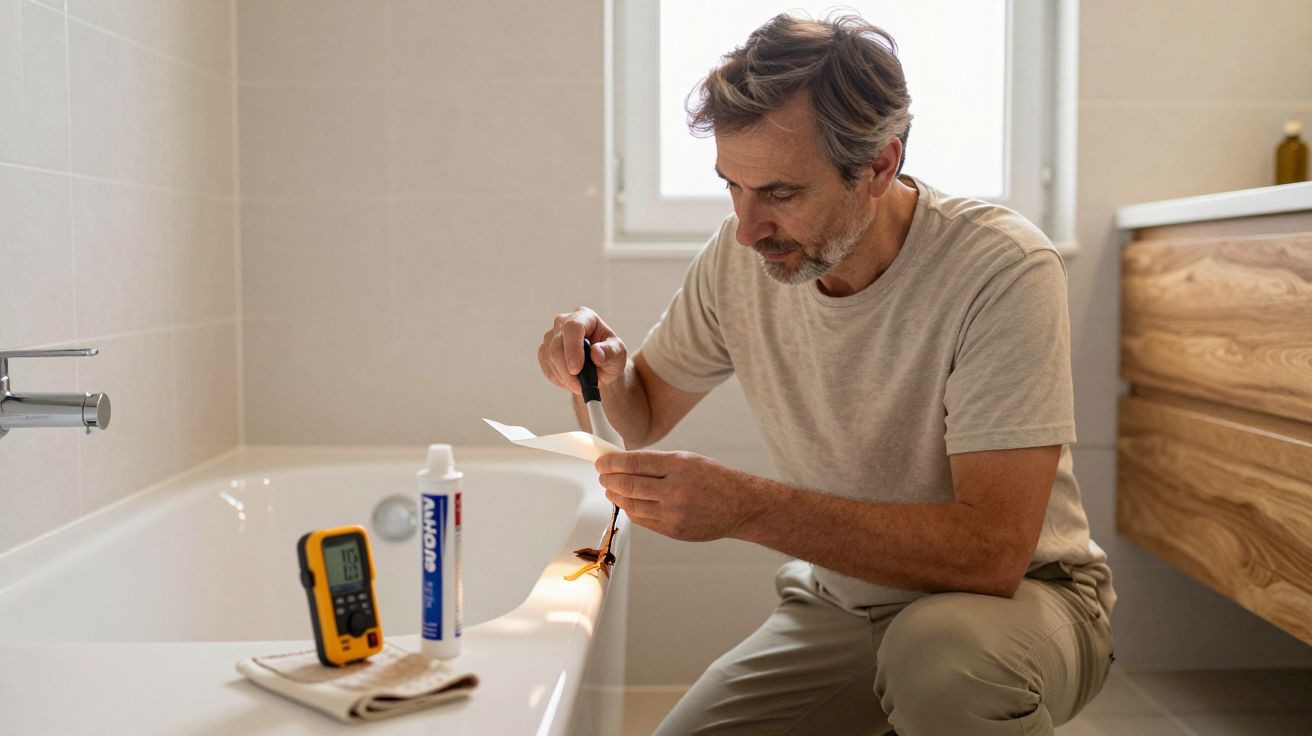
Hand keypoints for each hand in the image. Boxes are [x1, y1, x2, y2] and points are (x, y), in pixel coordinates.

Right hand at [538, 307, 627, 395]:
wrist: (600, 365)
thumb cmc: (610, 355)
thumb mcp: (618, 354)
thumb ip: (610, 353)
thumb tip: (596, 353)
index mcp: (585, 317)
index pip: (573, 327)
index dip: (572, 348)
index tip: (576, 369)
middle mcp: (564, 322)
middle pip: (557, 346)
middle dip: (567, 372)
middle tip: (581, 387)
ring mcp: (551, 336)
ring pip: (550, 359)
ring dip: (565, 378)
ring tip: (581, 384)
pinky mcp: (544, 350)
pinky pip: (546, 368)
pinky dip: (558, 379)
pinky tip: (570, 380)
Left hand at [595, 451, 759, 541]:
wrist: (740, 506)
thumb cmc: (715, 479)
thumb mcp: (688, 459)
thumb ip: (657, 462)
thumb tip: (625, 463)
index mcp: (679, 466)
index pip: (634, 462)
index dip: (612, 462)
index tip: (602, 461)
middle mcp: (675, 490)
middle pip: (628, 484)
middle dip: (608, 479)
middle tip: (602, 475)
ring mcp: (673, 513)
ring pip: (631, 504)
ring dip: (615, 496)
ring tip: (610, 489)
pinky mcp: (672, 530)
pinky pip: (642, 520)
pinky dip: (630, 509)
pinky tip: (626, 502)